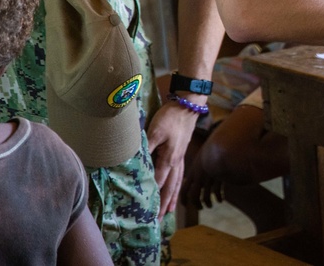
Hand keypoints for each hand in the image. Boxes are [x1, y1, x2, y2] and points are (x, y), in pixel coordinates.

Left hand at [147, 100, 199, 214]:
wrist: (188, 105)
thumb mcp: (155, 131)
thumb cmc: (170, 117)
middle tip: (158, 219)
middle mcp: (176, 162)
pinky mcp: (182, 152)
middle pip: (170, 187)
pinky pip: (180, 174)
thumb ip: (146, 148)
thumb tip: (135, 163)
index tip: (146, 210)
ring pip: (177, 182)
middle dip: (164, 204)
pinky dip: (178, 185)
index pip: (158, 182)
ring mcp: (181, 157)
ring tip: (169, 211)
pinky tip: (176, 187)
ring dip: (172, 197)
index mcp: (169, 159)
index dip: (152, 196)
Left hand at [181, 150, 224, 209]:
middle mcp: (199, 178)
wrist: (220, 144)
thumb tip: (194, 172)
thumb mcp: (201, 155)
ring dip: (207, 203)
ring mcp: (209, 179)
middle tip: (198, 207)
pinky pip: (217, 192)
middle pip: (193, 196)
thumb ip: (198, 164)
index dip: (183, 198)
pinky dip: (218, 197)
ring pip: (205, 197)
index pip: (184, 189)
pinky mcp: (219, 179)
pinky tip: (220, 200)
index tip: (184, 204)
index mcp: (193, 172)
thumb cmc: (211, 147)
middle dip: (195, 203)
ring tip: (209, 206)